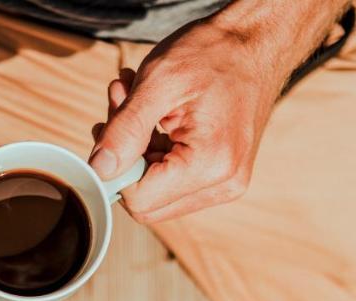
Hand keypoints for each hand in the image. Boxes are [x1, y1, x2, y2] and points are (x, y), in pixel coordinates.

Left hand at [89, 15, 292, 222]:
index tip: (110, 123)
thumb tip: (98, 171)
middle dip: (123, 159)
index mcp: (211, 165)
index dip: (114, 168)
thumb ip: (125, 130)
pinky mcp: (221, 176)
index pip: (140, 198)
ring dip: (135, 149)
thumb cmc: (214, 53)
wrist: (257, 41)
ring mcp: (224, 183)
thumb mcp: (159, 82)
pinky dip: (152, 148)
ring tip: (131, 100)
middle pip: (148, 203)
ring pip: (156, 191)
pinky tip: (150, 112)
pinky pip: (172, 179)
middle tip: (117, 108)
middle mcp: (223, 184)